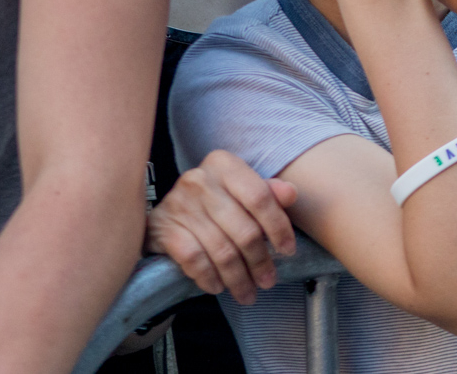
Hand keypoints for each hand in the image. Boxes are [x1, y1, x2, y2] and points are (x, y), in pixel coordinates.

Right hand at [145, 150, 298, 304]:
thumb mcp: (241, 191)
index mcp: (224, 164)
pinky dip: (209, 277)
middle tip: (268, 281)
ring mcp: (180, 204)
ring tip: (247, 293)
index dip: (278, 227)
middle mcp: (200, 179)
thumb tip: (291, 194)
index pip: (259, 197)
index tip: (288, 250)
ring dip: (238, 278)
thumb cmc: (213, 202)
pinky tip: (218, 286)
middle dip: (259, 262)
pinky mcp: (165, 228)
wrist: (165, 215)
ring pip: (222, 250)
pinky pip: (195, 260)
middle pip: (243, 230)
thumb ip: (267, 192)